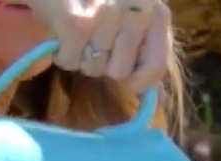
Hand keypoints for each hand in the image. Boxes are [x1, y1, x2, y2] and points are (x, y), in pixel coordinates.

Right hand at [3, 0, 168, 92]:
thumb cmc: (101, 0)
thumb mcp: (135, 16)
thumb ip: (147, 49)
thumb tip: (149, 91)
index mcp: (157, 12)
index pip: (156, 66)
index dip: (141, 82)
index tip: (129, 82)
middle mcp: (137, 10)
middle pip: (120, 71)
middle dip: (104, 63)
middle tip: (95, 39)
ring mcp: (107, 14)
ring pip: (93, 68)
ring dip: (82, 57)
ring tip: (80, 31)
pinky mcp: (76, 21)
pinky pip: (70, 61)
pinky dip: (63, 54)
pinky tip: (63, 33)